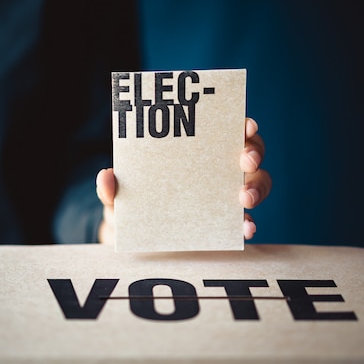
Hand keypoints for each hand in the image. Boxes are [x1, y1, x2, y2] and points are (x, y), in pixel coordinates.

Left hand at [96, 117, 271, 243]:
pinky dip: (249, 224)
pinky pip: (247, 221)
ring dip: (257, 188)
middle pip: (250, 151)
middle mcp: (218, 168)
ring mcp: (227, 196)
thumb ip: (111, 190)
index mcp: (196, 149)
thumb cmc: (133, 204)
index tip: (246, 125)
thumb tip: (106, 176)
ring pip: (258, 183)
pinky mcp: (228, 224)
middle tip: (245, 160)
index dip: (242, 123)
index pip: (226, 127)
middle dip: (253, 151)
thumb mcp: (119, 197)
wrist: (137, 240)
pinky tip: (246, 228)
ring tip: (244, 199)